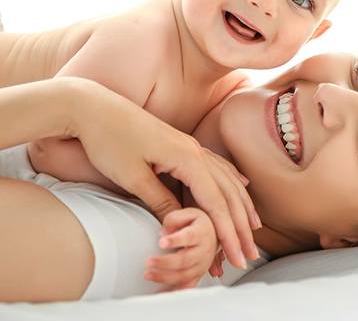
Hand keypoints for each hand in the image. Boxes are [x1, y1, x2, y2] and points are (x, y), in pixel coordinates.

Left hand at [68, 77, 260, 269]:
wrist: (95, 108)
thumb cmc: (110, 140)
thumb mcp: (133, 176)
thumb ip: (160, 201)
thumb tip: (179, 225)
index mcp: (187, 158)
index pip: (215, 203)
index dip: (228, 233)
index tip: (237, 259)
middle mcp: (195, 151)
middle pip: (227, 192)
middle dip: (240, 225)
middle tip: (250, 254)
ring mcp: (190, 146)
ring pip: (225, 178)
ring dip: (240, 205)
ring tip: (253, 226)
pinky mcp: (181, 145)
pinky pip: (215, 166)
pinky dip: (231, 180)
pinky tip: (241, 184)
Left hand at [145, 208, 218, 289]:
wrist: (214, 234)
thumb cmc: (198, 224)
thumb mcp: (188, 213)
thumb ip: (174, 219)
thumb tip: (164, 232)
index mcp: (201, 232)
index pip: (188, 237)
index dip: (175, 240)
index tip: (161, 242)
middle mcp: (204, 250)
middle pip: (185, 260)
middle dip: (165, 262)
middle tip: (149, 261)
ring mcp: (202, 265)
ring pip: (184, 275)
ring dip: (165, 277)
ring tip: (149, 274)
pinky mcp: (198, 275)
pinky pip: (186, 287)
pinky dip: (173, 292)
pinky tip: (161, 292)